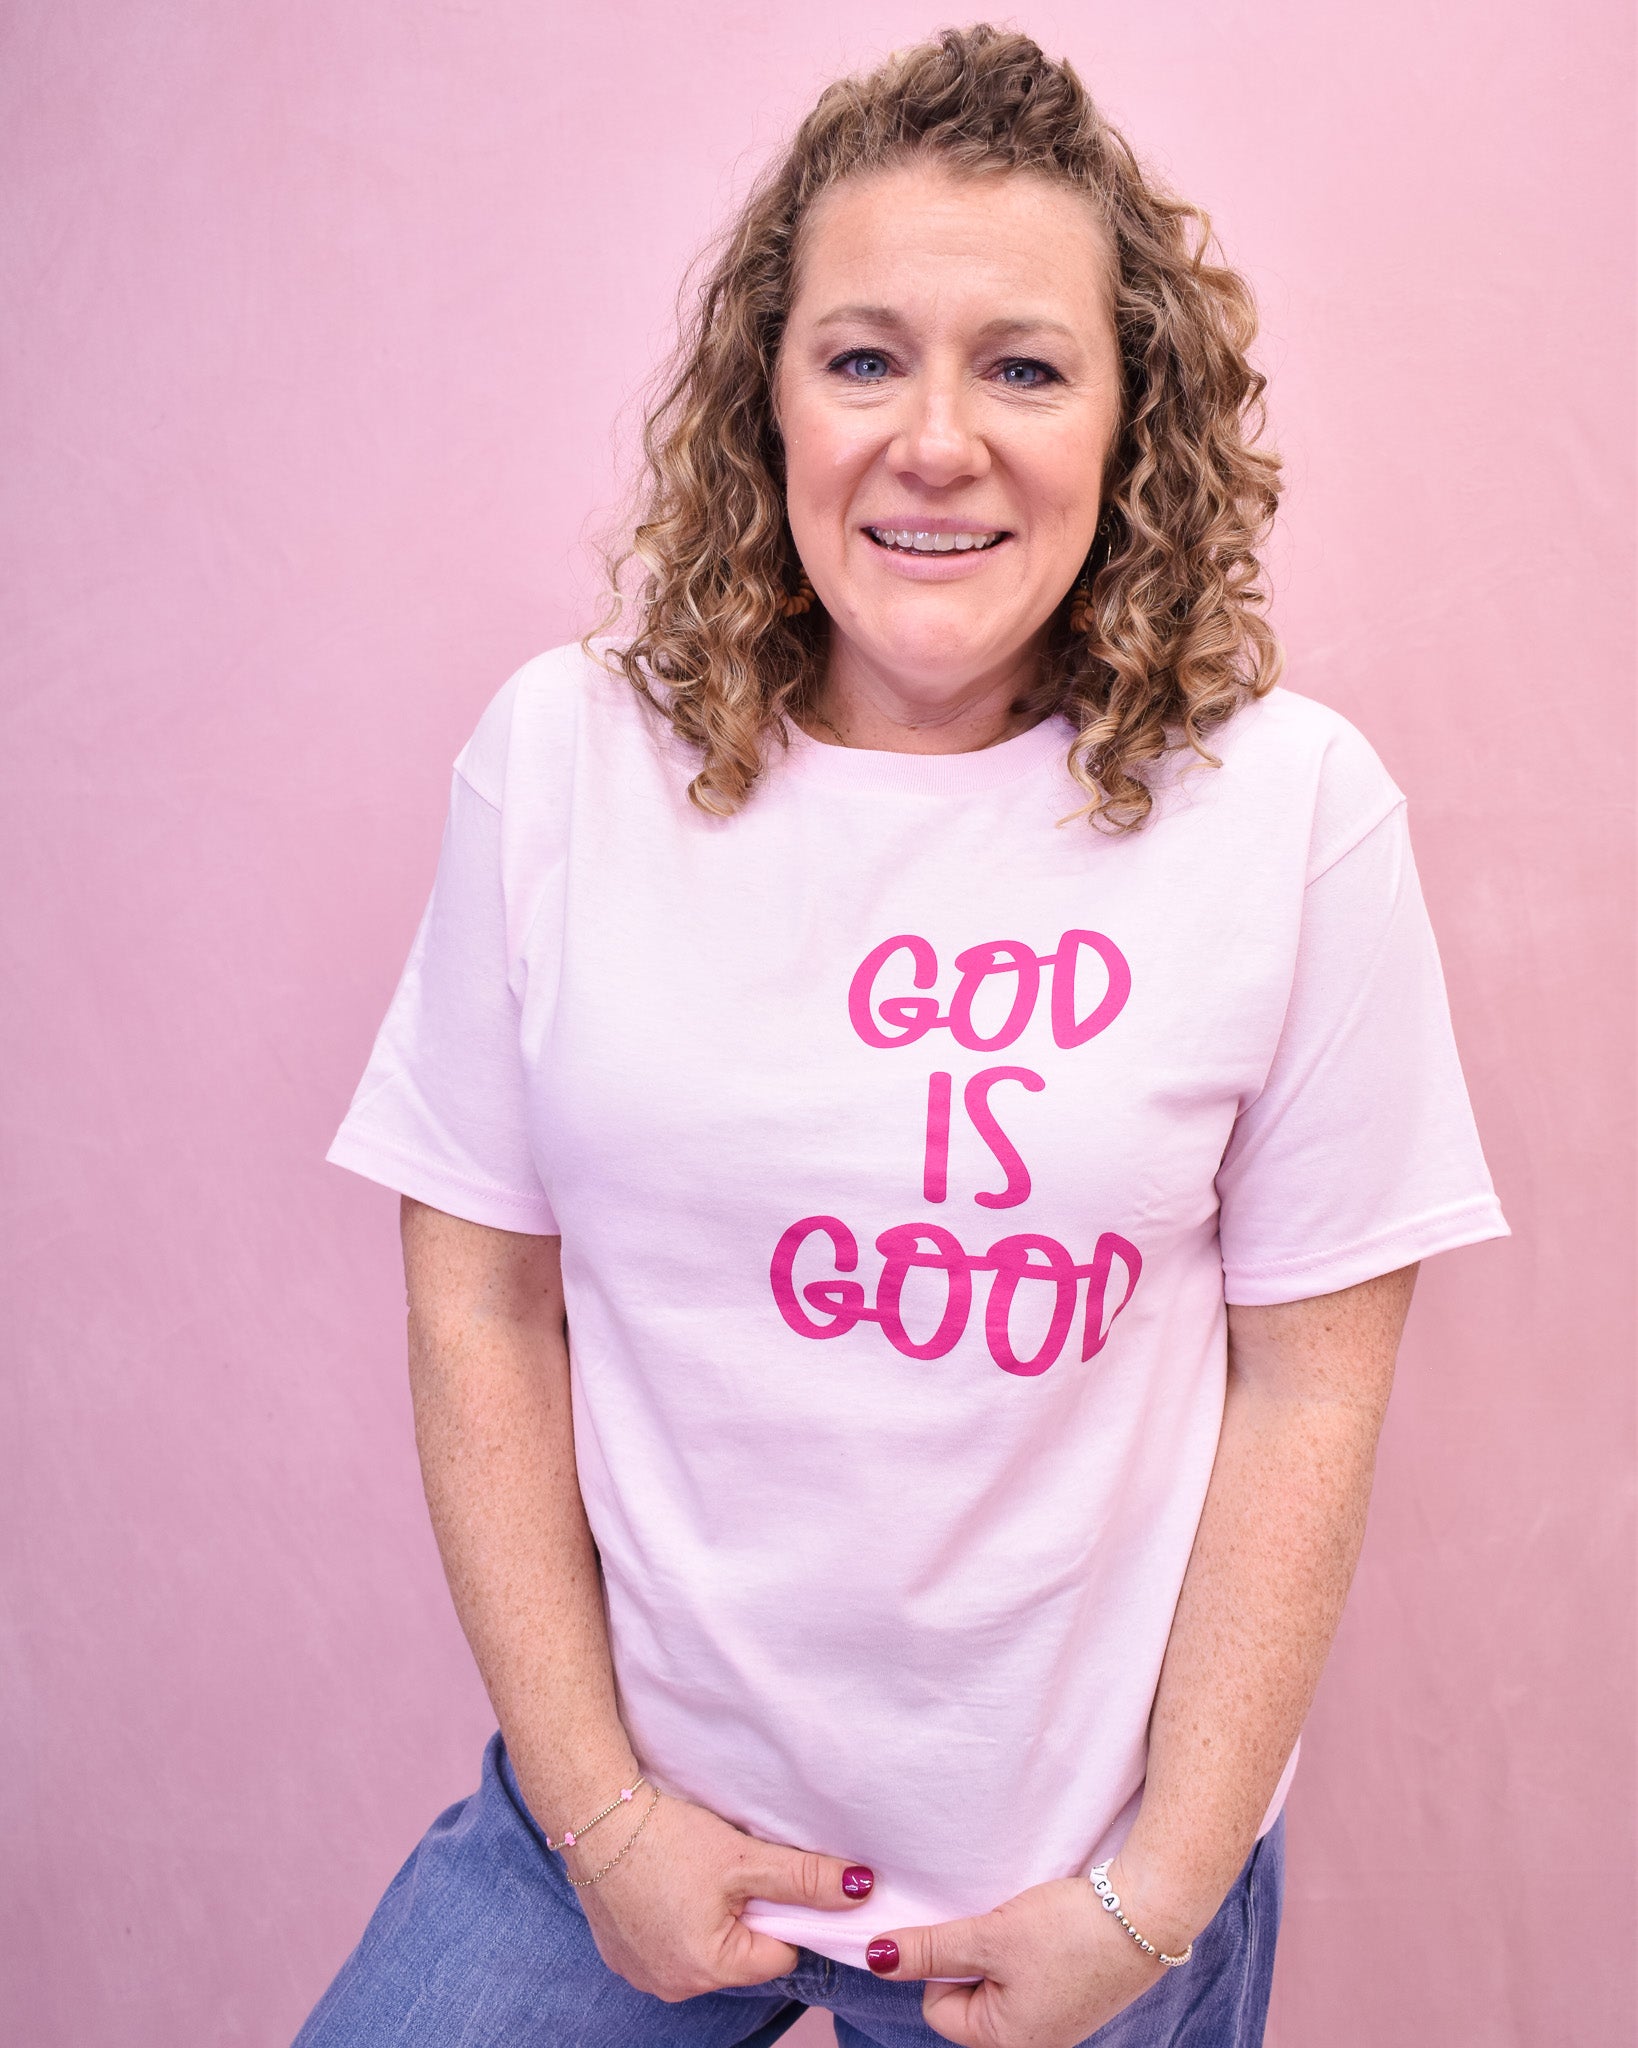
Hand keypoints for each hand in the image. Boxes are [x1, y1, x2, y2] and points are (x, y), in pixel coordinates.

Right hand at [566, 1790, 873, 2001]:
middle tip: (724, 1869)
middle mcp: (673, 1985)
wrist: (593, 1814)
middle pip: (742, 1954)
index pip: (779, 1953)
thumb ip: (806, 1879)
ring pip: (705, 1949)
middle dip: (745, 1915)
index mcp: (709, 1969)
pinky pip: (668, 1945)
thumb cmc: (668, 1837)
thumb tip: (861, 1891)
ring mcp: (642, 1974)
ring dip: (710, 1917)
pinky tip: (665, 1881)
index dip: (783, 1912)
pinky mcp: (620, 1955)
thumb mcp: (745, 1857)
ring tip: (691, 1872)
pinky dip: (675, 1918)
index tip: (763, 1876)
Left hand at [864, 1867, 1172, 2047]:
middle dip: (974, 1954)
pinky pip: (1029, 1974)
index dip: (944, 1963)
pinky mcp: (1076, 1995)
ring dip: (1001, 1947)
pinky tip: (1049, 1927)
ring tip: (1029, 1924)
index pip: (936, 2007)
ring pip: (998, 1980)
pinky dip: (1028, 1947)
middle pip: (967, 1995)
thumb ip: (931, 1949)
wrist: (1150, 1913)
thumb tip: (877, 1958)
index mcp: (1007, 2043)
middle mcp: (1033, 2042)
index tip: (977, 1935)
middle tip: (1003, 1926)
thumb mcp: (990, 1936)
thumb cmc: (1070, 1930)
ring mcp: (1057, 2020)